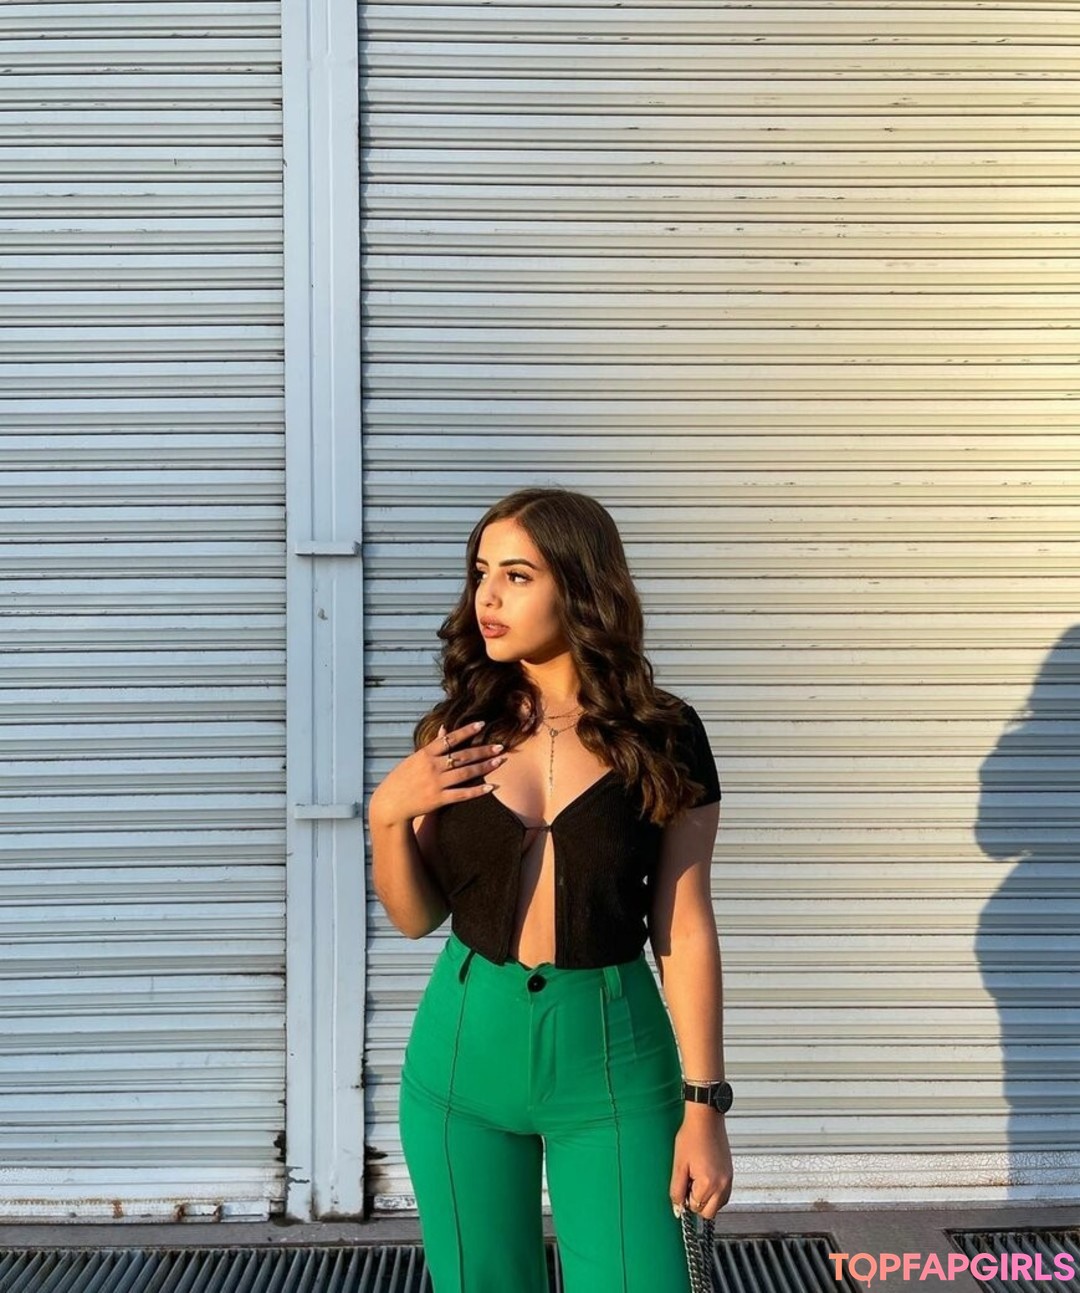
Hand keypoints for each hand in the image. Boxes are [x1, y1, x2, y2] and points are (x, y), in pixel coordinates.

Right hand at [368, 720, 506, 828]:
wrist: (389, 803)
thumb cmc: (401, 779)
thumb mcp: (414, 759)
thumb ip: (432, 746)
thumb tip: (445, 728)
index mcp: (425, 754)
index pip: (449, 738)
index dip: (466, 731)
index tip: (482, 724)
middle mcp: (432, 767)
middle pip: (463, 756)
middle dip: (483, 750)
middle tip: (501, 746)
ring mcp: (436, 783)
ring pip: (466, 773)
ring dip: (485, 767)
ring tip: (500, 761)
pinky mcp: (439, 799)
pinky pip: (462, 794)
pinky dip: (477, 791)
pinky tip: (491, 787)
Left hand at [670, 1108, 732, 1219]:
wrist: (705, 1119)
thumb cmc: (691, 1136)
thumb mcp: (678, 1165)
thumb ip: (677, 1190)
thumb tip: (678, 1209)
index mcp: (709, 1183)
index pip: (695, 1207)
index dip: (686, 1198)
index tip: (683, 1185)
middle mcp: (722, 1184)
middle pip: (709, 1212)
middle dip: (697, 1203)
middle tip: (690, 1184)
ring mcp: (728, 1179)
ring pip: (718, 1205)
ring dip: (707, 1199)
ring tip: (697, 1179)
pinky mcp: (730, 1174)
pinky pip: (724, 1195)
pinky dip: (715, 1193)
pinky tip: (705, 1178)